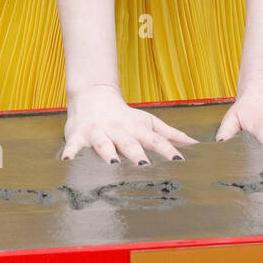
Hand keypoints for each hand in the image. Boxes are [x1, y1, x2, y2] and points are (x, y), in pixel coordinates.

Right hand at [61, 84, 198, 163]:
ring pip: (104, 145)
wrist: (92, 96)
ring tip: (112, 164)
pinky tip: (67, 162)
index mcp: (137, 130)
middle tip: (145, 167)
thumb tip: (195, 145)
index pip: (155, 140)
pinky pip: (73, 146)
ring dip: (108, 154)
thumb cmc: (124, 116)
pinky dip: (70, 153)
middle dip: (137, 155)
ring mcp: (98, 133)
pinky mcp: (78, 136)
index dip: (167, 150)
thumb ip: (170, 135)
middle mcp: (118, 131)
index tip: (179, 162)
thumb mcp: (148, 123)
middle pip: (129, 144)